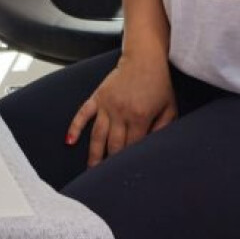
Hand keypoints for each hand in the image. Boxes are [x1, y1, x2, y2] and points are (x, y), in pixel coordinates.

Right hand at [67, 53, 176, 167]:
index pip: (132, 147)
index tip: (126, 174)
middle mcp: (121, 112)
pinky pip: (83, 114)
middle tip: (107, 180)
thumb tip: (152, 148)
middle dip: (111, 164)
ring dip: (94, 154)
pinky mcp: (98, 96)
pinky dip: (75, 127)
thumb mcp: (169, 108)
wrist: (144, 58)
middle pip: (113, 145)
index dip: (129, 162)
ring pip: (97, 135)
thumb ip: (163, 129)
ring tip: (91, 170)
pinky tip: (70, 141)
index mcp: (140, 117)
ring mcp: (107, 104)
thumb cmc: (159, 83)